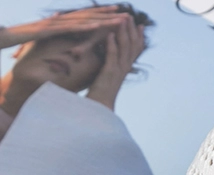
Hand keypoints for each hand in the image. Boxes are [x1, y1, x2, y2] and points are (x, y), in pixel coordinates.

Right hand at [0, 7, 128, 49]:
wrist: (2, 39)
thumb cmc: (22, 44)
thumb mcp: (44, 42)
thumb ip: (55, 38)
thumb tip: (64, 37)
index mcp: (58, 24)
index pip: (82, 19)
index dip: (99, 16)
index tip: (116, 16)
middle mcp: (57, 21)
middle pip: (85, 16)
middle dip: (105, 14)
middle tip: (125, 13)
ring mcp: (53, 24)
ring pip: (81, 20)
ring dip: (101, 19)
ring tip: (119, 18)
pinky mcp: (48, 30)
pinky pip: (69, 29)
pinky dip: (84, 27)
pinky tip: (99, 27)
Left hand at [86, 15, 144, 110]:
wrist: (99, 109)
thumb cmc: (100, 94)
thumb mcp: (107, 76)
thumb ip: (109, 65)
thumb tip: (107, 56)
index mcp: (124, 69)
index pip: (135, 51)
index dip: (139, 38)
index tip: (139, 25)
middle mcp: (124, 69)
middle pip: (133, 47)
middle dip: (132, 31)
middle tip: (131, 17)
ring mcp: (117, 71)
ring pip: (124, 50)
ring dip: (123, 33)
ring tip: (122, 20)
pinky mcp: (108, 74)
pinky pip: (112, 57)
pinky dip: (111, 45)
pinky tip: (110, 34)